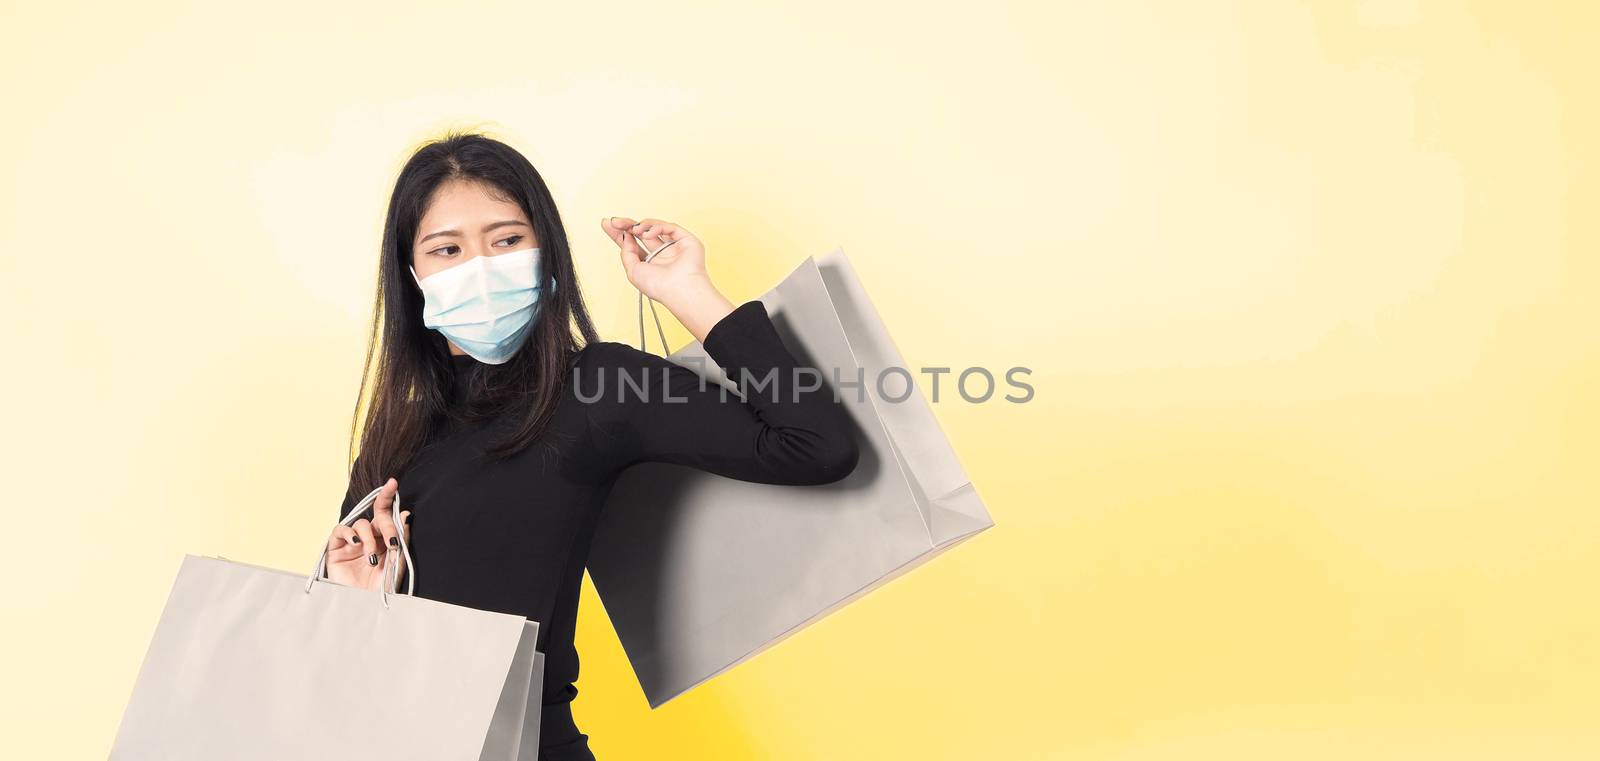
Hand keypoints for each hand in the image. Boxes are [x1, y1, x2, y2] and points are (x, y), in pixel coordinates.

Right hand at [324, 477, 409, 591]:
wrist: (363, 606)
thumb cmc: (381, 587)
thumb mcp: (397, 563)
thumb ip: (401, 538)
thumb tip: (406, 514)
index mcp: (384, 537)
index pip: (385, 512)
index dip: (387, 496)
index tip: (393, 483)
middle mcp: (368, 536)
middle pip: (376, 517)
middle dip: (386, 525)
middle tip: (392, 542)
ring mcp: (351, 541)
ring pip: (360, 524)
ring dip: (369, 538)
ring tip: (372, 557)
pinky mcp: (336, 548)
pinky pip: (340, 530)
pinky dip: (348, 532)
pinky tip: (356, 543)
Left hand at [601, 216, 734, 342]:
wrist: (678, 289)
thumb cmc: (658, 286)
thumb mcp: (632, 270)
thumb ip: (626, 252)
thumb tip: (625, 236)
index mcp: (649, 263)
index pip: (632, 244)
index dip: (620, 233)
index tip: (607, 223)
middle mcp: (661, 253)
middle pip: (641, 232)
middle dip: (627, 225)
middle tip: (615, 221)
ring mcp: (673, 246)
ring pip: (655, 227)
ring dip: (641, 226)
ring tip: (633, 230)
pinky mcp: (685, 240)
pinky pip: (669, 227)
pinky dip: (656, 227)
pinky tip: (647, 234)